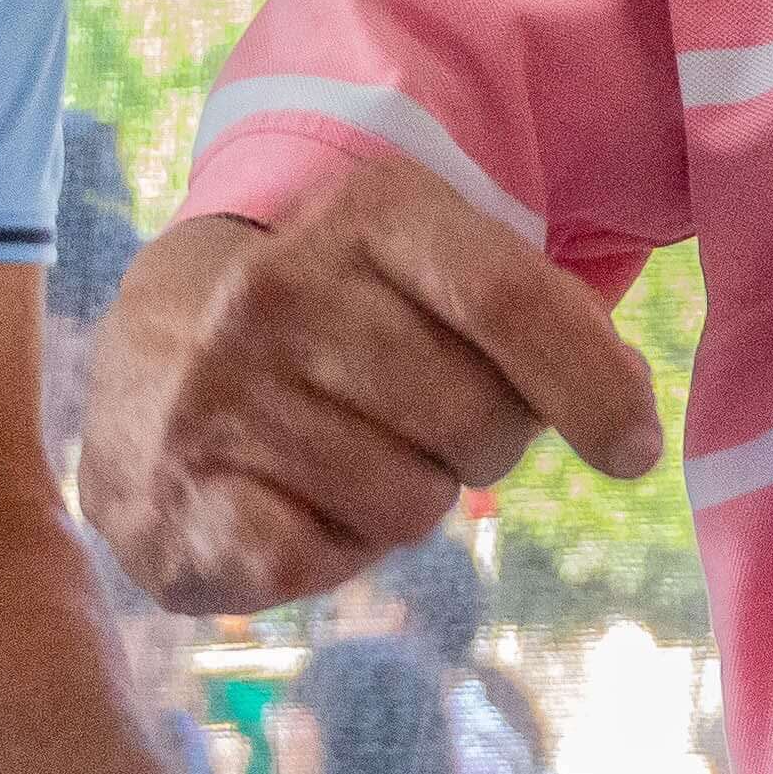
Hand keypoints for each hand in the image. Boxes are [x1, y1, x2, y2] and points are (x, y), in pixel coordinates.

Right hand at [85, 156, 662, 615]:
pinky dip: (334, 554)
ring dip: (407, 502)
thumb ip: (531, 318)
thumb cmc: (329, 319)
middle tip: (435, 433)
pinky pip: (324, 562)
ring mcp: (222, 395)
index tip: (632, 448)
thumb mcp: (422, 271)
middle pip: (476, 418)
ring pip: (412, 504)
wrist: (140, 360)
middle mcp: (284, 289)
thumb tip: (628, 404)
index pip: (509, 300)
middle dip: (486, 449)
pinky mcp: (179, 498)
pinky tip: (299, 507)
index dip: (592, 385)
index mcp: (368, 211)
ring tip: (352, 460)